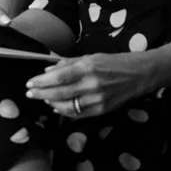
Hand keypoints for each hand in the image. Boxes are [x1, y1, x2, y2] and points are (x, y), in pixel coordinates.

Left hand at [26, 52, 156, 120]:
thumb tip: (48, 70)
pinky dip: (64, 111)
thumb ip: (69, 64)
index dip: (41, 82)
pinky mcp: (102, 110)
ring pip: (66, 106)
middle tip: (29, 93)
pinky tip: (57, 107)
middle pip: (59, 93)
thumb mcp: (92, 56)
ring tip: (43, 99)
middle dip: (41, 94)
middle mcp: (91, 84)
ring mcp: (97, 99)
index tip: (30, 83)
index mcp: (88, 67)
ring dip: (51, 104)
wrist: (141, 74)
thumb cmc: (116, 62)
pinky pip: (78, 114)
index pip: (58, 77)